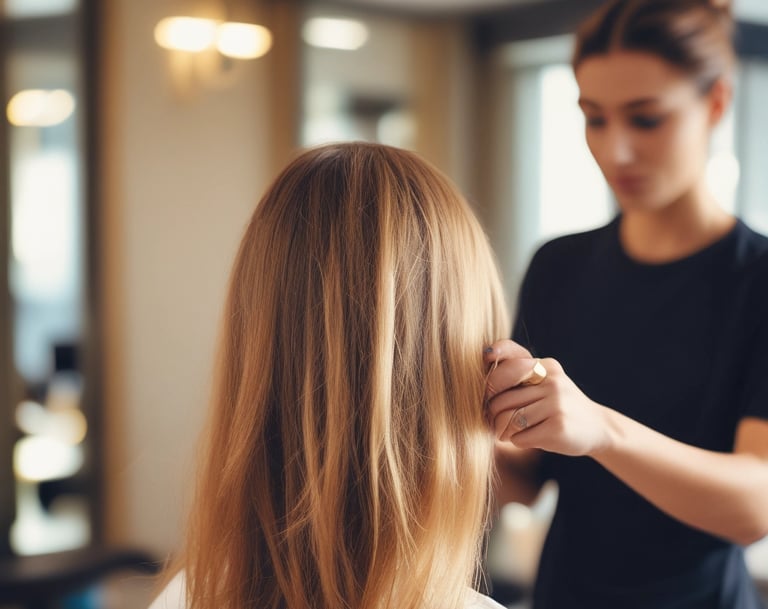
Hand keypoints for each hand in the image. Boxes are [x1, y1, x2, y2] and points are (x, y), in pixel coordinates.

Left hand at [484, 339, 612, 456]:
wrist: (598, 427)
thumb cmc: (557, 405)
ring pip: (508, 419)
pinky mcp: (558, 427)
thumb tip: (481, 368)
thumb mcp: (543, 382)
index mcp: (545, 365)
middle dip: (492, 414)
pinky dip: (517, 441)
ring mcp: (557, 403)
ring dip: (503, 431)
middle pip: (501, 399)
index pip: (507, 362)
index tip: (486, 391)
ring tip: (508, 432)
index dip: (490, 379)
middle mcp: (551, 380)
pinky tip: (526, 438)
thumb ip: (517, 373)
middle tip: (495, 421)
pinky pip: (520, 436)